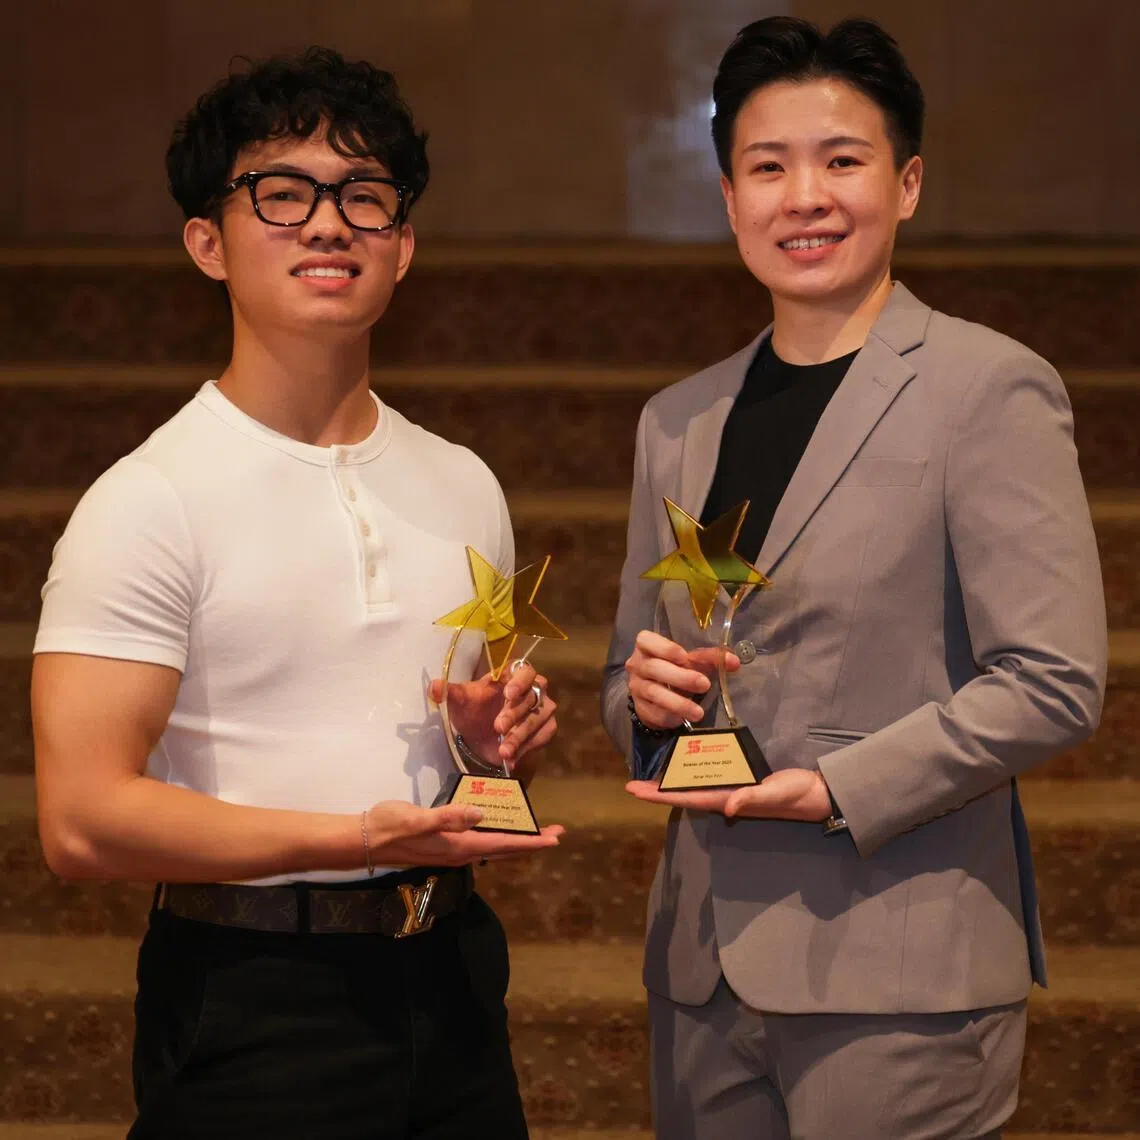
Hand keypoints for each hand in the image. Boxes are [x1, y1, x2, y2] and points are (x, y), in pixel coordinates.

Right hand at [365, 799, 563, 865]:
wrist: (364, 840)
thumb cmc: (390, 826)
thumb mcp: (417, 818)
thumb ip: (447, 817)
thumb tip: (479, 815)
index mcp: (459, 845)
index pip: (504, 845)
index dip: (531, 842)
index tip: (555, 838)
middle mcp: (460, 852)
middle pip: (505, 850)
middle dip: (532, 843)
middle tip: (556, 834)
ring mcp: (452, 851)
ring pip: (494, 849)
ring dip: (518, 842)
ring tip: (536, 834)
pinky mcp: (445, 846)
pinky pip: (481, 845)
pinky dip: (499, 839)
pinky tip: (499, 831)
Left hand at [428, 660, 556, 771]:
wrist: (480, 739)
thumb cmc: (473, 712)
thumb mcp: (459, 703)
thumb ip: (449, 693)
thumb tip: (434, 687)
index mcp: (512, 675)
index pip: (524, 670)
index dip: (519, 681)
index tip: (507, 694)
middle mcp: (533, 688)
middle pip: (531, 696)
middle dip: (514, 714)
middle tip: (498, 727)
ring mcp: (542, 709)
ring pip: (538, 718)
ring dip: (520, 735)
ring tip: (503, 751)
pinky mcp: (545, 729)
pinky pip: (542, 736)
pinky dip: (526, 748)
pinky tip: (511, 758)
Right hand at [625, 630, 738, 729]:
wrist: (657, 694)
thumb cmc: (675, 669)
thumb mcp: (691, 660)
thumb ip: (710, 658)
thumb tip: (733, 662)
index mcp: (647, 646)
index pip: (646, 640)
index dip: (665, 648)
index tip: (685, 656)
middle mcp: (637, 665)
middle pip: (654, 668)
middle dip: (680, 677)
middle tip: (704, 684)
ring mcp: (636, 687)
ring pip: (654, 693)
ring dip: (678, 702)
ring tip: (698, 712)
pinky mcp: (640, 707)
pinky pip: (653, 712)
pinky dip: (669, 715)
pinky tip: (683, 719)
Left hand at [625, 768, 831, 822]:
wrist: (817, 793)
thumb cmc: (796, 795)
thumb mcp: (775, 794)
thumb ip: (752, 798)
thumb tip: (727, 806)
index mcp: (728, 800)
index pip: (686, 797)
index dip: (659, 795)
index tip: (634, 790)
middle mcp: (725, 797)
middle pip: (683, 793)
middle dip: (658, 790)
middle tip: (631, 784)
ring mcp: (732, 790)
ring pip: (694, 786)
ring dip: (672, 783)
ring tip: (651, 777)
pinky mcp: (741, 781)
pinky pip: (710, 778)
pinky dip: (693, 773)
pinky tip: (686, 766)